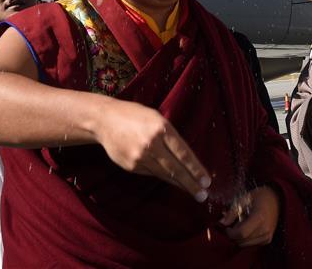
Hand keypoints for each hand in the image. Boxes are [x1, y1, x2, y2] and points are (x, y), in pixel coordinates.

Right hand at [95, 100, 211, 201]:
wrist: (105, 120)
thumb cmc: (135, 115)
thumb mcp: (157, 118)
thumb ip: (170, 136)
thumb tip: (186, 157)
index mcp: (162, 129)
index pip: (184, 154)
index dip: (196, 169)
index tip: (207, 181)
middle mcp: (152, 144)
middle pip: (176, 169)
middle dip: (191, 183)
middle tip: (203, 195)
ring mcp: (140, 157)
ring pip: (164, 174)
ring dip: (180, 184)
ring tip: (193, 192)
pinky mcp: (131, 166)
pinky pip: (152, 173)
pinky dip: (164, 177)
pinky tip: (173, 181)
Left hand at [221, 186, 279, 246]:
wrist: (276, 199)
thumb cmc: (259, 197)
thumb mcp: (243, 199)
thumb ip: (232, 212)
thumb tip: (221, 223)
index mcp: (259, 217)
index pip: (241, 233)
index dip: (230, 232)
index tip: (227, 227)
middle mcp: (265, 230)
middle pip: (242, 241)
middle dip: (233, 236)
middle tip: (232, 225)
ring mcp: (267, 236)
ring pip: (245, 245)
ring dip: (239, 238)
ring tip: (241, 225)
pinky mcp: (267, 240)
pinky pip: (251, 244)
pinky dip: (246, 239)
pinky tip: (248, 228)